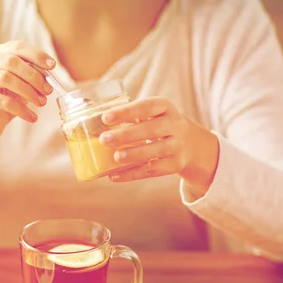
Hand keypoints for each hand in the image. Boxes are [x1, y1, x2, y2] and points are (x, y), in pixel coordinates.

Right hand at [0, 40, 54, 143]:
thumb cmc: (5, 99)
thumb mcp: (20, 83)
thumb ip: (31, 74)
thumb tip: (48, 74)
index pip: (17, 47)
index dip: (36, 55)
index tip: (52, 66)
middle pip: (11, 61)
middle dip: (33, 76)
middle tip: (48, 90)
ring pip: (5, 78)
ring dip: (28, 91)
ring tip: (41, 102)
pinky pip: (2, 101)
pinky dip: (21, 109)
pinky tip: (32, 117)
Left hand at [99, 97, 218, 194]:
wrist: (192, 143)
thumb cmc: (159, 124)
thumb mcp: (152, 114)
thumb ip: (129, 115)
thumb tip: (91, 122)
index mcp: (165, 107)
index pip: (146, 107)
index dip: (126, 112)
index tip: (105, 118)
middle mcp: (175, 125)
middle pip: (151, 129)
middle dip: (126, 135)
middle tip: (104, 139)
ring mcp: (177, 146)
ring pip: (155, 151)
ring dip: (134, 154)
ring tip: (115, 157)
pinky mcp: (176, 164)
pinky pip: (153, 170)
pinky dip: (133, 174)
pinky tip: (114, 176)